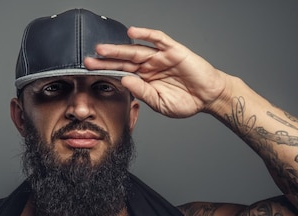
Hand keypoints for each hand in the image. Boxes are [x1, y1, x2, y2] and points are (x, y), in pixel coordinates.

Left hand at [85, 26, 228, 117]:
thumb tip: (125, 81)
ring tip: (102, 49)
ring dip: (119, 48)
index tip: (90, 73)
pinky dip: (146, 34)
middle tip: (88, 59)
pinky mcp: (173, 50)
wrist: (209, 97)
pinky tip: (133, 32)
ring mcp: (160, 57)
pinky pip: (158, 39)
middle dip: (106, 60)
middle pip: (124, 60)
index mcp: (144, 80)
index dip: (107, 73)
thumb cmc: (186, 101)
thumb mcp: (160, 102)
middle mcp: (149, 66)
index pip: (121, 73)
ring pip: (136, 50)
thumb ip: (142, 92)